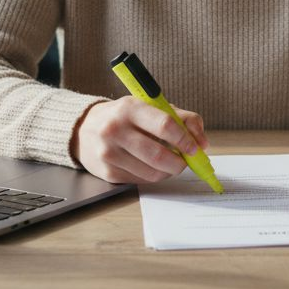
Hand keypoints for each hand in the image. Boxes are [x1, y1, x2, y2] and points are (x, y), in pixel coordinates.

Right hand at [71, 97, 209, 183]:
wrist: (84, 129)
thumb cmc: (125, 117)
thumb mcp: (151, 107)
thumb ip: (182, 119)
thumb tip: (203, 143)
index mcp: (130, 108)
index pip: (165, 125)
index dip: (185, 139)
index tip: (194, 148)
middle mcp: (115, 130)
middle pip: (159, 155)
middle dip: (179, 162)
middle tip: (185, 161)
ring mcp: (109, 153)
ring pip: (152, 172)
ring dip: (168, 171)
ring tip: (169, 163)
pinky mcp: (107, 172)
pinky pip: (141, 181)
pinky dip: (153, 176)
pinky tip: (151, 166)